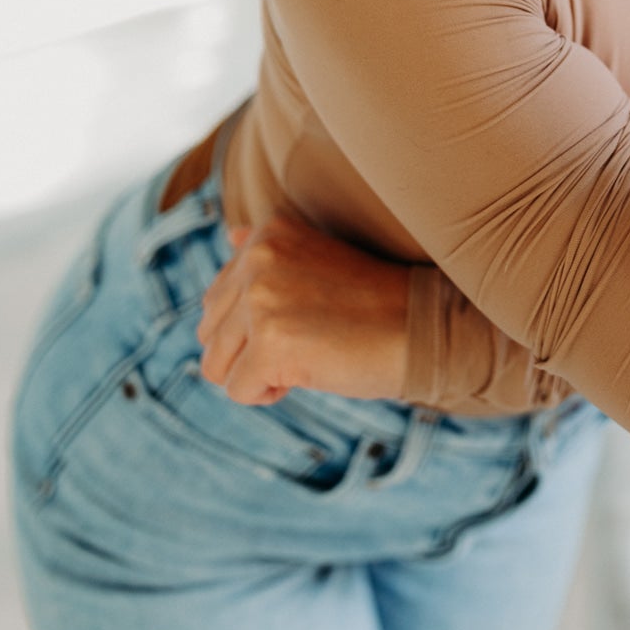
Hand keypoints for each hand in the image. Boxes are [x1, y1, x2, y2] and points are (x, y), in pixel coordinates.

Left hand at [196, 213, 411, 405]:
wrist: (420, 327)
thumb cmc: (371, 300)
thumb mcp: (314, 258)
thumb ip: (266, 247)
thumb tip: (231, 235)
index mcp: (268, 234)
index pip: (217, 299)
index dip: (254, 326)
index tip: (304, 319)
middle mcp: (258, 257)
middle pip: (209, 332)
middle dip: (247, 352)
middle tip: (303, 342)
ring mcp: (261, 299)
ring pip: (214, 364)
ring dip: (254, 373)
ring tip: (303, 357)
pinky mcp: (270, 342)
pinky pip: (237, 390)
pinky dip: (267, 394)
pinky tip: (306, 374)